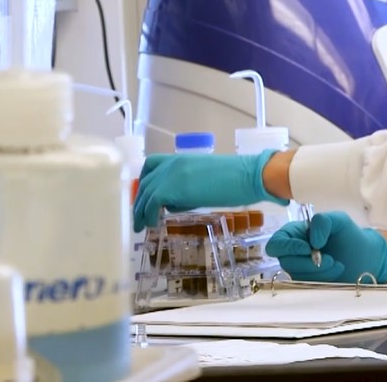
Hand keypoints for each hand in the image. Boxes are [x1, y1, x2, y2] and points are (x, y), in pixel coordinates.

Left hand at [133, 150, 285, 231]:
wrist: (248, 175)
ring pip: (145, 193)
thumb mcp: (204, 180)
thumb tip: (173, 203)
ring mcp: (172, 174)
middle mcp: (172, 163)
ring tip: (142, 226)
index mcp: (180, 159)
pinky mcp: (174, 187)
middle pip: (145, 182)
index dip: (143, 183)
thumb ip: (186, 188)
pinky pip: (152, 202)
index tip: (143, 199)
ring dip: (141, 211)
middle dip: (139, 202)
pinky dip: (149, 214)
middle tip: (138, 218)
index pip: (151, 166)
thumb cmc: (235, 179)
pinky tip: (153, 224)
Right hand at [265, 211, 386, 283]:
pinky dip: (323, 280)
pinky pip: (308, 287)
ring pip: (297, 276)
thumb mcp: (339, 220)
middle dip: (308, 263)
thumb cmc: (350, 237)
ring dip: (319, 271)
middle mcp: (294, 254)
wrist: (367, 259)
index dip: (288, 247)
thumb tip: (312, 241)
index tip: (308, 248)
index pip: (277, 243)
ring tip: (337, 264)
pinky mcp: (309, 285)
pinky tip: (336, 272)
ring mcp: (301, 271)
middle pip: (285, 262)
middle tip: (329, 259)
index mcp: (295, 235)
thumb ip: (323, 221)